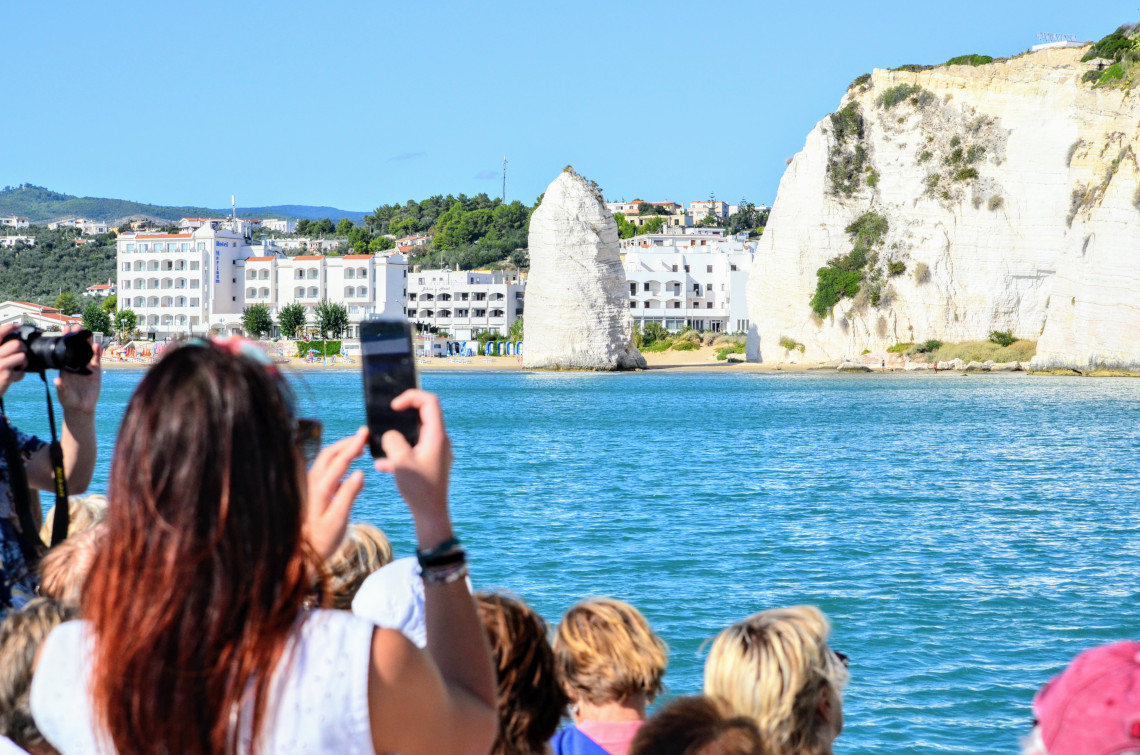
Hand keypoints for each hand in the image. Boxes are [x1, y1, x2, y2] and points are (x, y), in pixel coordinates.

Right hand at [0, 324, 27, 397]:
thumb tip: (14, 342)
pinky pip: (22, 372)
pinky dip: (20, 375)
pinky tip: (13, 377)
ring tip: (18, 366)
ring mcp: (0, 364)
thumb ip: (0, 349)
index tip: (16, 326)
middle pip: (17, 344)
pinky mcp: (6, 375)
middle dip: (23, 348)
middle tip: (21, 353)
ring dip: (23, 362)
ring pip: (22, 356)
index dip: (8, 327)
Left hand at [54, 325, 101, 414]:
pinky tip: (96, 345)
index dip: (65, 341)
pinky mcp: (95, 371)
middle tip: (76, 326)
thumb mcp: (63, 394)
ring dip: (87, 342)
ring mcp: (86, 367)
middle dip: (76, 337)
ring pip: (87, 351)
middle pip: (76, 348)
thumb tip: (57, 380)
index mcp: (65, 367)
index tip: (64, 330)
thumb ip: (61, 387)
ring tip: (86, 332)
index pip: (64, 351)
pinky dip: (97, 353)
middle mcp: (75, 365)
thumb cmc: (69, 399)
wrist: (81, 407)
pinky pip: (96, 360)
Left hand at [305, 426, 366, 560]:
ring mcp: (309, 486)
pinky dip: (337, 461)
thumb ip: (349, 495)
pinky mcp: (309, 491)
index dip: (353, 445)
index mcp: (321, 488)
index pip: (340, 460)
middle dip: (347, 442)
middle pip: (330, 453)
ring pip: (325, 459)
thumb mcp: (339, 520)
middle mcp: (312, 483)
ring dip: (341, 450)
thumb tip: (360, 472)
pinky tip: (346, 467)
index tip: (365, 433)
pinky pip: (324, 468)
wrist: (300, 554)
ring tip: (357, 448)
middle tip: (363, 436)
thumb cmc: (321, 540)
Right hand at [373, 390, 453, 546]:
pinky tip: (382, 465)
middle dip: (401, 417)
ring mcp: (435, 452)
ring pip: (414, 435)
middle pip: (422, 416)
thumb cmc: (419, 489)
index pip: (429, 402)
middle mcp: (439, 441)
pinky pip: (413, 451)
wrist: (431, 515)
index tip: (393, 407)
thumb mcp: (401, 461)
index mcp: (436, 436)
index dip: (411, 397)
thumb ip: (393, 440)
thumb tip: (390, 435)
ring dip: (397, 437)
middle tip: (385, 422)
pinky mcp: (430, 464)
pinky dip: (399, 453)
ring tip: (381, 447)